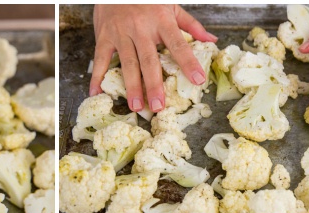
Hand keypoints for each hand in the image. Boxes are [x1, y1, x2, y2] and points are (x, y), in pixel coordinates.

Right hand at [89, 4, 216, 112]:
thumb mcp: (171, 6)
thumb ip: (191, 24)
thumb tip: (211, 40)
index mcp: (161, 21)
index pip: (178, 45)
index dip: (188, 63)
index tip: (197, 80)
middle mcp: (141, 29)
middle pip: (149, 60)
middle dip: (153, 84)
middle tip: (158, 106)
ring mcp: (121, 33)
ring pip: (127, 63)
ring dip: (131, 86)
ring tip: (136, 106)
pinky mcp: (104, 36)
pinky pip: (100, 59)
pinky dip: (98, 77)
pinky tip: (97, 92)